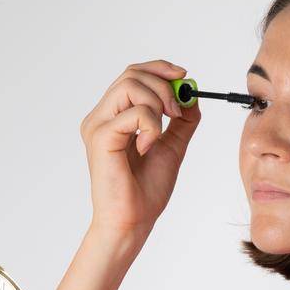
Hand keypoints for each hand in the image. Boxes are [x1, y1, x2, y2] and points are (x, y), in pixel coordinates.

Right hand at [79, 58, 200, 237]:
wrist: (133, 220)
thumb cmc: (145, 191)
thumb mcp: (172, 147)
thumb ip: (181, 122)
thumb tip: (192, 96)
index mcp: (113, 117)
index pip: (132, 75)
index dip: (159, 69)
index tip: (183, 76)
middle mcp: (100, 117)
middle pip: (131, 74)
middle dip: (164, 86)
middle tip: (178, 112)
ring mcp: (97, 125)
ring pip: (130, 85)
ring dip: (157, 102)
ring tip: (162, 130)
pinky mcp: (101, 137)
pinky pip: (134, 113)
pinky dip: (152, 125)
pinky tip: (148, 147)